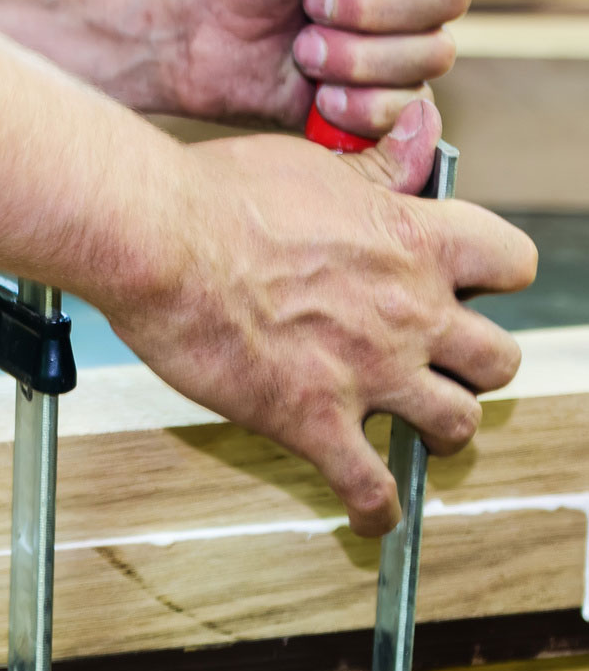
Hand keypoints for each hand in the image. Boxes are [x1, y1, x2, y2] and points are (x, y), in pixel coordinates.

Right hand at [106, 101, 535, 534]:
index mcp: (412, 241)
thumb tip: (407, 156)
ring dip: (442, 428)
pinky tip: (371, 514)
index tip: (464, 283)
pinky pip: (370, 486)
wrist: (159, 240)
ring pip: (458, 424)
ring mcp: (367, 372)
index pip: (510, 261)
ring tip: (417, 426)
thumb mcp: (312, 163)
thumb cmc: (217, 195)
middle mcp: (407, 311)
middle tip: (436, 359)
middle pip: (498, 357)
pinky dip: (377, 509)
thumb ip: (372, 174)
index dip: (493, 276)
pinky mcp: (313, 420)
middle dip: (472, 363)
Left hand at [159, 0, 478, 135]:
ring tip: (300, 45)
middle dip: (366, 5)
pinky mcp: (370, 100)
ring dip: (353, 54)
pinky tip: (314, 90)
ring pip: (431, 58)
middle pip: (448, 3)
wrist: (179, 23)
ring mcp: (391, 45)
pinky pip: (406, 113)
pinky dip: (357, 104)